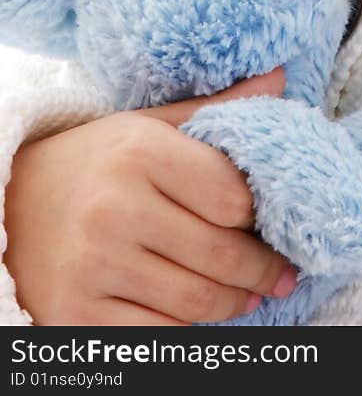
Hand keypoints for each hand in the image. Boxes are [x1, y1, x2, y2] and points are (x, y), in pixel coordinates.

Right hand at [4, 67, 298, 325]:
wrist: (11, 203)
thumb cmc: (97, 161)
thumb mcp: (150, 125)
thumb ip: (216, 109)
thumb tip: (280, 79)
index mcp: (139, 152)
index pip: (232, 196)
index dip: (260, 216)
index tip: (272, 223)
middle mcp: (115, 208)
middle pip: (221, 254)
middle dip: (262, 271)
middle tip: (281, 275)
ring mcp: (93, 265)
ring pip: (195, 301)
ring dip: (234, 304)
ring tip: (249, 297)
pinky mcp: (75, 314)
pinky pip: (158, 335)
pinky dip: (189, 330)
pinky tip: (201, 315)